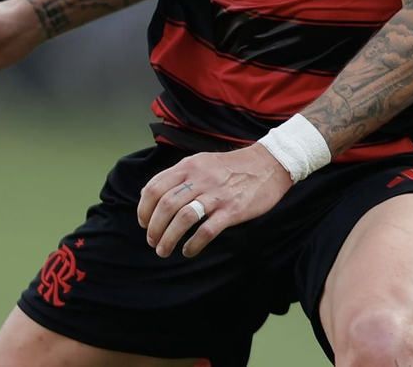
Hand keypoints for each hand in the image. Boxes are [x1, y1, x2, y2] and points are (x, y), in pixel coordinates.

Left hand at [137, 144, 291, 258]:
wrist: (269, 164)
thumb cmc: (232, 166)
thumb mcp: (203, 161)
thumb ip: (179, 176)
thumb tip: (151, 194)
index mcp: (189, 166)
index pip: (155, 187)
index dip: (144, 208)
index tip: (144, 222)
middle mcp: (200, 178)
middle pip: (166, 205)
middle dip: (154, 227)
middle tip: (152, 241)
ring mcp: (217, 195)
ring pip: (183, 218)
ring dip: (168, 238)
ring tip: (164, 250)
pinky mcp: (233, 210)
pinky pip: (207, 230)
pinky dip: (193, 244)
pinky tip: (188, 250)